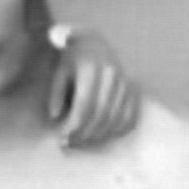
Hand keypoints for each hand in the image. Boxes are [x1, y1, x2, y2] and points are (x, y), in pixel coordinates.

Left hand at [48, 29, 140, 148]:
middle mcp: (112, 74)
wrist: (95, 44)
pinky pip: (131, 114)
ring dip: (99, 135)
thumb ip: (56, 93)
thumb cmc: (73, 60)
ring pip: (115, 117)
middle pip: (101, 113)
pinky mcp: (134, 88)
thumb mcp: (60, 71)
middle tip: (71, 144)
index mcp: (91, 67)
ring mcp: (125, 81)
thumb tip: (55, 116)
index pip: (85, 104)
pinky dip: (119, 129)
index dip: (74, 125)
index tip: (63, 138)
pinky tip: (105, 136)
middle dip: (85, 134)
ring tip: (83, 143)